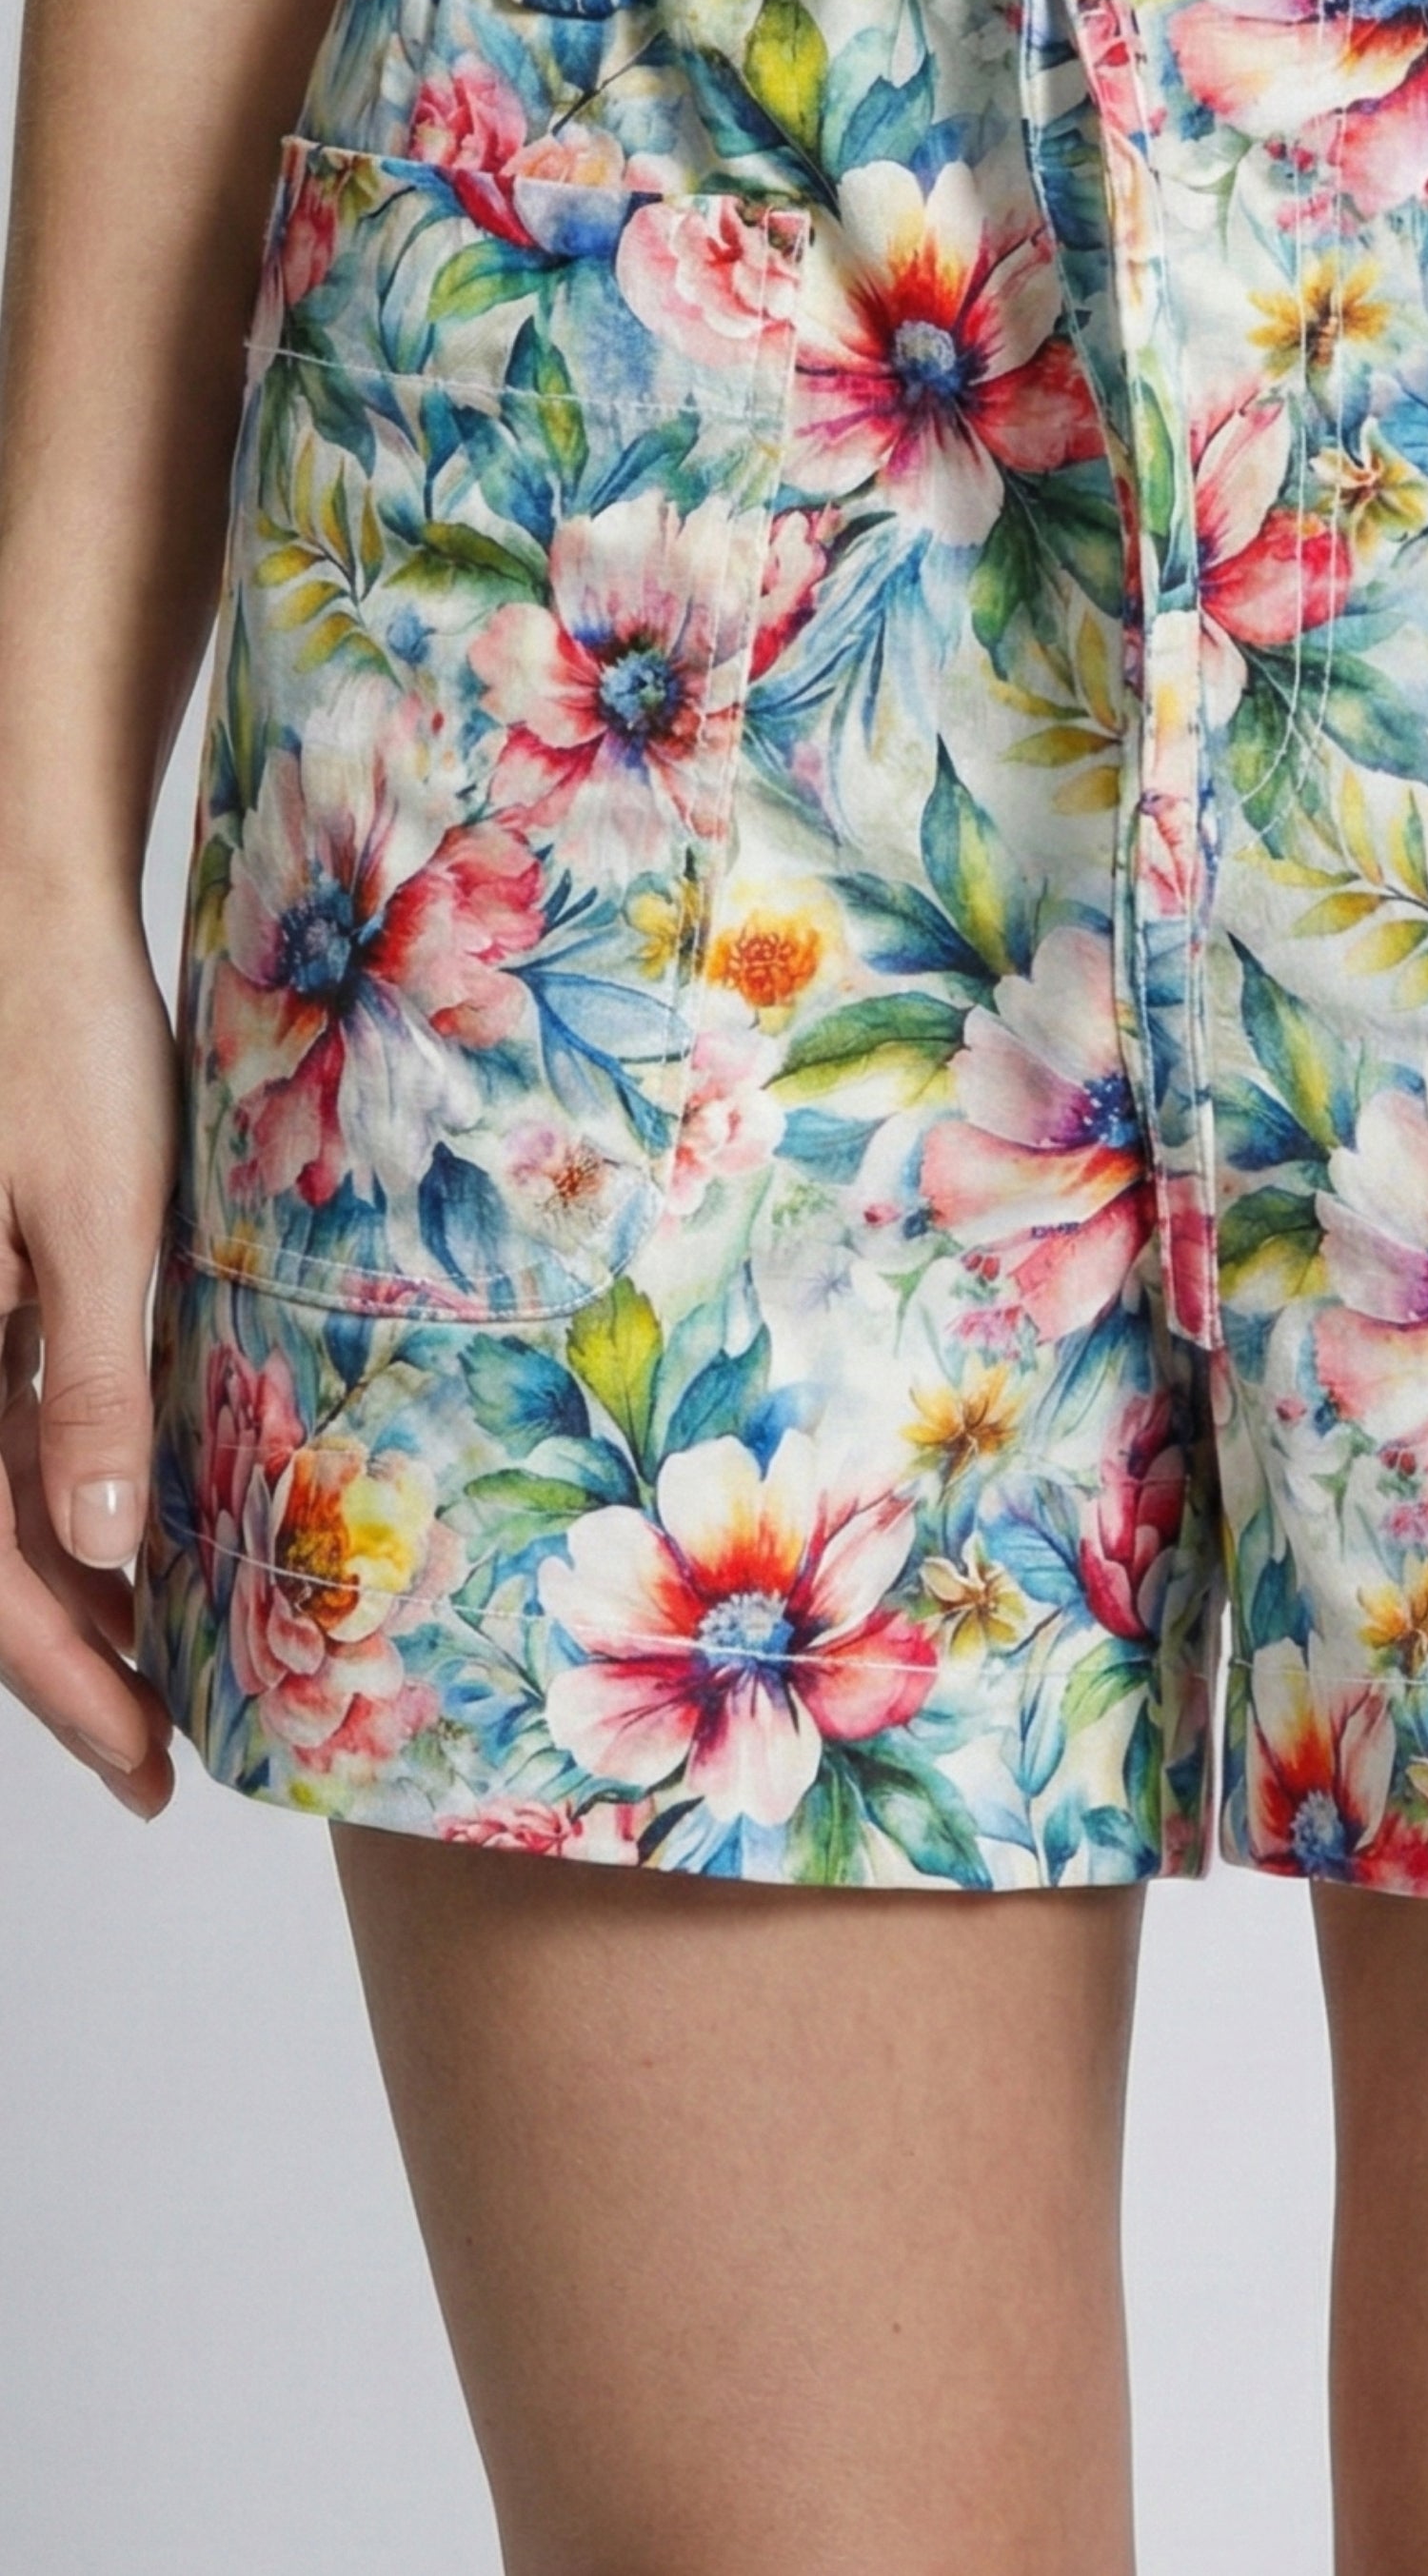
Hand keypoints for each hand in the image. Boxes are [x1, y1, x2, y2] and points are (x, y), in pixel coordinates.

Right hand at [0, 887, 179, 1813]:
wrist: (24, 921)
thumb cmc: (61, 1039)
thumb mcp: (100, 1213)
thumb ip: (91, 1381)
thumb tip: (99, 1550)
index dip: (59, 1682)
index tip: (144, 1759)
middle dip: (64, 1667)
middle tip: (158, 1757)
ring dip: (64, 1596)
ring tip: (157, 1677)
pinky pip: (0, 1433)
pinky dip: (61, 1505)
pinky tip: (126, 1551)